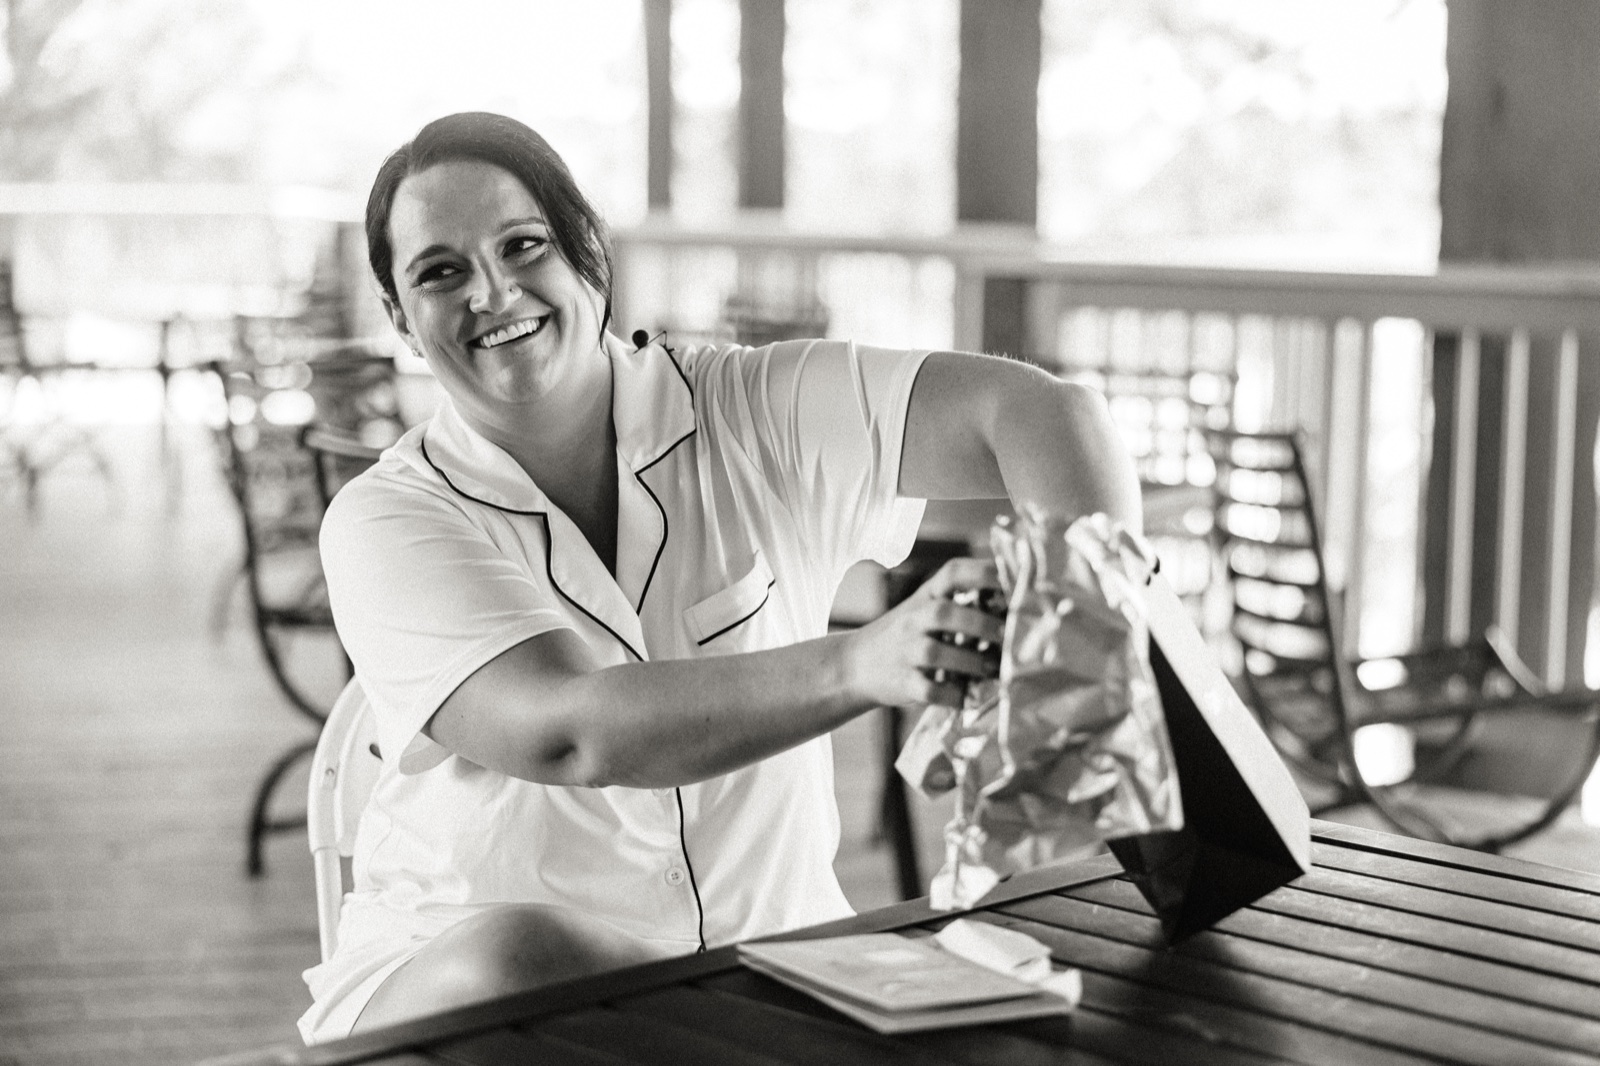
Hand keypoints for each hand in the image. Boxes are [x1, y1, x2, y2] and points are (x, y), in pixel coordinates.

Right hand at [842, 558, 1006, 708]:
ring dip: (971, 662)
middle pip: (945, 614)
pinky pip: (929, 689)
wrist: (856, 665)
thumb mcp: (925, 608)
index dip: (984, 574)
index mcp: (926, 596)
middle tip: (1008, 636)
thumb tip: (1019, 607)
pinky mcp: (902, 682)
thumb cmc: (907, 634)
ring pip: (936, 653)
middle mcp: (913, 619)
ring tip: (995, 670)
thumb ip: (961, 603)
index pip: (954, 573)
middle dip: (981, 624)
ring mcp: (905, 651)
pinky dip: (953, 695)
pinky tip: (969, 698)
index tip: (1013, 582)